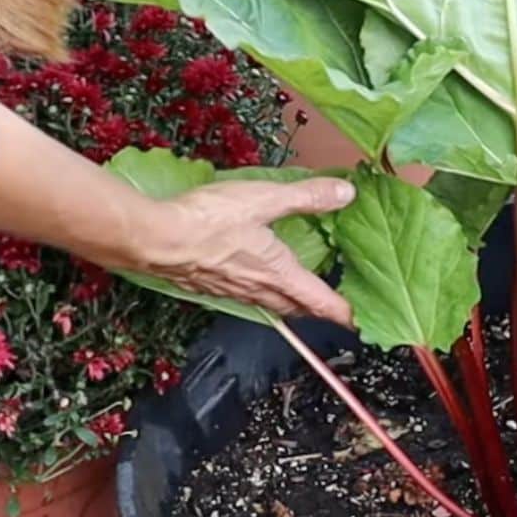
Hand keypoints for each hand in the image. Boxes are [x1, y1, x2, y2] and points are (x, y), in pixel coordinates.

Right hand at [139, 176, 356, 324]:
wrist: (153, 239)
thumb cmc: (207, 221)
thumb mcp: (264, 199)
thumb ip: (306, 197)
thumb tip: (345, 192)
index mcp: (279, 274)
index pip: (323, 303)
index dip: (346, 314)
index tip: (364, 323)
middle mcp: (258, 290)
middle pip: (297, 308)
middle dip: (318, 309)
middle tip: (335, 305)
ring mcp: (232, 291)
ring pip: (270, 304)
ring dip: (289, 301)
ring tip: (299, 291)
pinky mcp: (209, 285)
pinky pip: (243, 295)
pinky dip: (258, 291)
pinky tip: (252, 276)